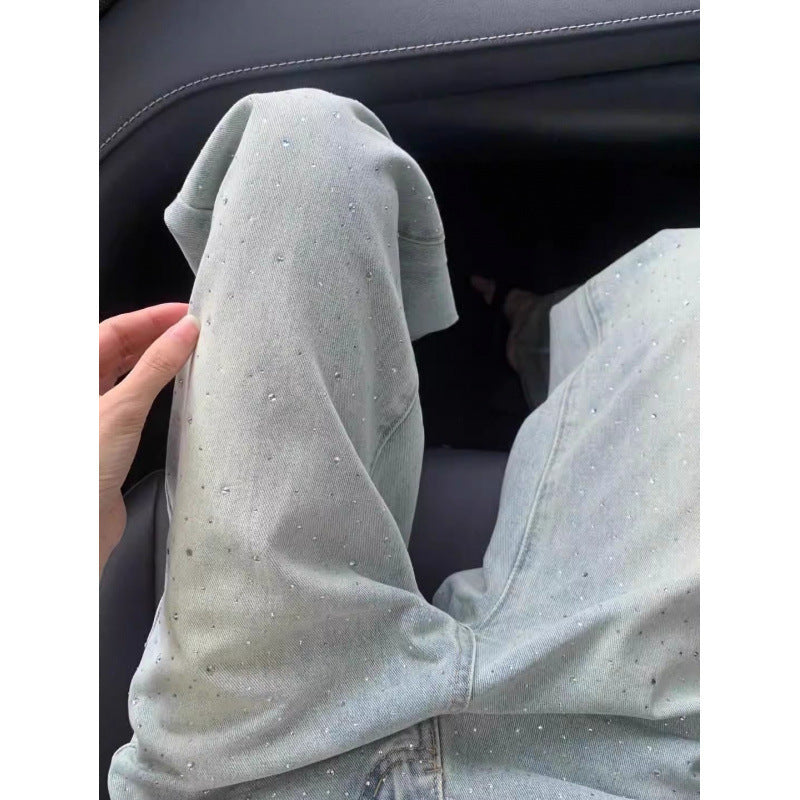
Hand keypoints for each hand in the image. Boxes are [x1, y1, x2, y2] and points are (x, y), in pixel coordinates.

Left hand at [99, 304, 199, 576]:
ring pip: (126, 374)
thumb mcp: (123, 406)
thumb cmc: (84, 466)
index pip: (112, 329)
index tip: (185, 313)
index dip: (149, 317)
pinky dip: (155, 388)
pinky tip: (175, 388)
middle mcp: (81, 391)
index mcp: (72, 375)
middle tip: (192, 330)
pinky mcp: (109, 437)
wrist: (75, 524)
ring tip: (188, 352)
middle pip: (118, 349)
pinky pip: (134, 399)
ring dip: (156, 361)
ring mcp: (95, 413)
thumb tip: (184, 332)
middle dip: (155, 335)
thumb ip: (155, 367)